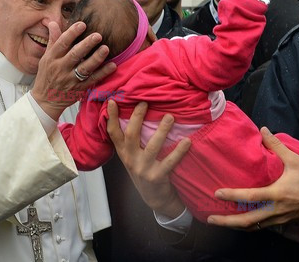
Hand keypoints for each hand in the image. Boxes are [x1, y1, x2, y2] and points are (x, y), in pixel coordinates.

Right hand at [31, 21, 115, 120]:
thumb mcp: (45, 58)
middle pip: (74, 55)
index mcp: (51, 58)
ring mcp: (70, 79)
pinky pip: (92, 80)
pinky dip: (103, 73)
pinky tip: (112, 66)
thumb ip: (53, 40)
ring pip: (84, 68)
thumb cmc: (46, 76)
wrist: (45, 101)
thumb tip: (54, 23)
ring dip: (96, 58)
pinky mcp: (79, 89)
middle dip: (86, 45)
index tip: (82, 24)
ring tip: (105, 49)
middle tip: (98, 35)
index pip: (61, 43)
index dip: (71, 33)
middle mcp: (60, 68)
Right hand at [107, 101, 190, 217]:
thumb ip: (130, 140)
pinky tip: (186, 141)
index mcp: (123, 152)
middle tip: (145, 102)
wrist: (154, 198)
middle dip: (137, 117)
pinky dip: (179, 151)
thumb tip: (135, 112)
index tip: (112, 101)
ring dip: (162, 130)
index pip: (113, 133)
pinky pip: (170, 162)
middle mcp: (130, 159)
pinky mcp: (157, 177)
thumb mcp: (132, 156)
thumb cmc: (145, 170)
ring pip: (152, 146)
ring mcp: (143, 168)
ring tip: (170, 117)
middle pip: (131, 135)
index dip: (111, 117)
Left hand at [208, 127, 298, 229]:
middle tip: (210, 219)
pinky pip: (261, 227)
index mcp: (277, 194)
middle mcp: (275, 210)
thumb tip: (263, 130)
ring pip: (253, 227)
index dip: (232, 196)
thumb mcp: (295, 161)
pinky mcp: (281, 223)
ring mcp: (278, 219)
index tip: (217, 194)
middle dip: (227, 222)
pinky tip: (237, 223)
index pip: (250, 197)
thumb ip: (277, 146)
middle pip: (247, 221)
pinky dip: (247, 226)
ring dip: (235, 226)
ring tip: (219, 222)